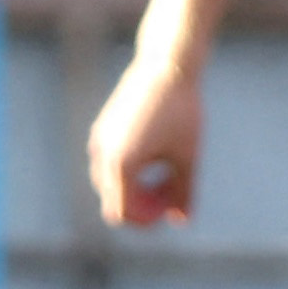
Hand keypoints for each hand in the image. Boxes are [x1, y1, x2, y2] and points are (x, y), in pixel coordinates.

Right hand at [85, 52, 203, 228]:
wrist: (166, 67)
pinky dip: (129, 170)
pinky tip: (156, 155)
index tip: (170, 208)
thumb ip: (184, 192)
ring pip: (111, 183)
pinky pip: (109, 163)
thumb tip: (182, 221)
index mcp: (122, 165)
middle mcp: (102, 155)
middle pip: (115, 201)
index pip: (122, 214)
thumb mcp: (188, 156)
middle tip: (173, 192)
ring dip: (135, 188)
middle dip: (143, 205)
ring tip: (168, 172)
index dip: (146, 220)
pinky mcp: (102, 131)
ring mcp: (99, 142)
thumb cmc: (182, 112)